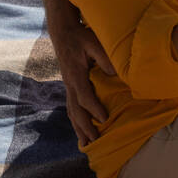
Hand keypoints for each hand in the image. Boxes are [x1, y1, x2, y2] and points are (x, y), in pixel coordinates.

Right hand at [49, 10, 116, 147]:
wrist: (63, 32)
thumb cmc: (80, 37)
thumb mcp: (93, 42)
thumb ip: (104, 58)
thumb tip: (115, 74)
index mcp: (75, 75)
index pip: (84, 96)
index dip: (94, 109)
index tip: (105, 119)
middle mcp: (69, 84)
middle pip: (75, 110)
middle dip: (84, 127)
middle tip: (94, 141)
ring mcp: (68, 86)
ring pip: (71, 112)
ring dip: (78, 128)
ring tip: (85, 144)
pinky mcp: (70, 87)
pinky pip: (72, 108)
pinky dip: (76, 121)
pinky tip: (81, 131)